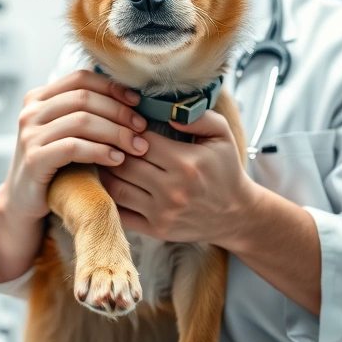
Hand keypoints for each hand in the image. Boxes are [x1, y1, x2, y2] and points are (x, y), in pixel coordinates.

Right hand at [0, 70, 149, 283]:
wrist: (25, 201)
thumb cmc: (55, 164)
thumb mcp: (66, 132)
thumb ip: (86, 112)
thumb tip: (131, 99)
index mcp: (39, 97)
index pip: (81, 78)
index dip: (112, 88)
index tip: (137, 103)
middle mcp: (30, 111)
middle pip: (84, 98)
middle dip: (119, 112)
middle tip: (141, 128)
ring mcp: (29, 135)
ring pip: (82, 121)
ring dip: (115, 133)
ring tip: (136, 147)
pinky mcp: (34, 159)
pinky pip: (73, 147)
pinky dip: (100, 151)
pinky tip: (117, 159)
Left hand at [99, 109, 256, 245]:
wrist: (236, 214)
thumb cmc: (225, 170)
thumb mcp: (222, 136)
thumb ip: (198, 117)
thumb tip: (168, 112)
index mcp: (186, 163)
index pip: (141, 140)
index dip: (129, 130)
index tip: (127, 126)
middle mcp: (172, 189)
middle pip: (124, 163)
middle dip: (113, 150)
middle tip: (107, 141)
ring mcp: (162, 212)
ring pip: (116, 187)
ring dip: (106, 172)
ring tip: (105, 160)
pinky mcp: (156, 230)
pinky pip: (120, 213)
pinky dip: (109, 198)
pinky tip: (110, 185)